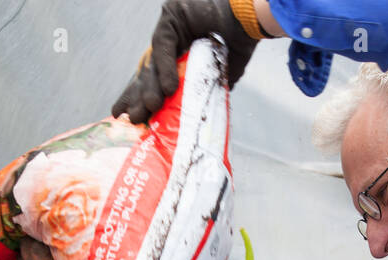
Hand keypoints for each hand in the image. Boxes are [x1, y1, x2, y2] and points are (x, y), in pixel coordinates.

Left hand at [112, 0, 264, 124]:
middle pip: (149, 70)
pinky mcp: (172, 16)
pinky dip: (164, 67)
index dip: (144, 95)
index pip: (157, 77)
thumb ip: (209, 87)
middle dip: (140, 94)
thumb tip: (200, 111)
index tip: (133, 116)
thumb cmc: (243, 39)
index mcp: (182, 53)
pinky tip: (168, 88)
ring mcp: (170, 26)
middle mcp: (173, 40)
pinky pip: (163, 44)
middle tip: (134, 117)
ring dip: (150, 85)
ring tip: (150, 107)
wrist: (254, 16)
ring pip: (153, 60)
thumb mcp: (222, 72)